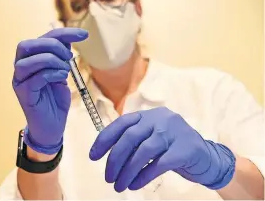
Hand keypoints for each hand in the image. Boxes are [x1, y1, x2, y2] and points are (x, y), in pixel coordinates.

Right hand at [13, 28, 87, 153]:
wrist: (52, 127)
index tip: (84, 35)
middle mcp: (21, 69)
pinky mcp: (24, 95)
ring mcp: (20, 82)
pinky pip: (34, 78)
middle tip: (69, 57)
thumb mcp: (61, 74)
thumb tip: (67, 41)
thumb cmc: (55, 101)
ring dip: (50, 61)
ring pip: (26, 61)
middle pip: (27, 45)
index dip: (63, 33)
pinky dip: (51, 74)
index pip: (43, 38)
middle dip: (52, 45)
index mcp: (31, 60)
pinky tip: (62, 78)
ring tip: (65, 70)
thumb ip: (61, 58)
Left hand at [89, 107, 235, 191]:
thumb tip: (109, 155)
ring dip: (127, 171)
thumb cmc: (172, 147)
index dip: (105, 139)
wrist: (206, 157)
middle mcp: (160, 119)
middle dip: (115, 159)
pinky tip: (135, 184)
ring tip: (118, 185)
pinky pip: (159, 164)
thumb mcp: (152, 137)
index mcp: (148, 115)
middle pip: (130, 137)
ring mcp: (174, 132)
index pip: (121, 123)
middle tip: (108, 177)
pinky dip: (143, 175)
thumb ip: (134, 140)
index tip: (93, 156)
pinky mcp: (185, 149)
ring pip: (144, 151)